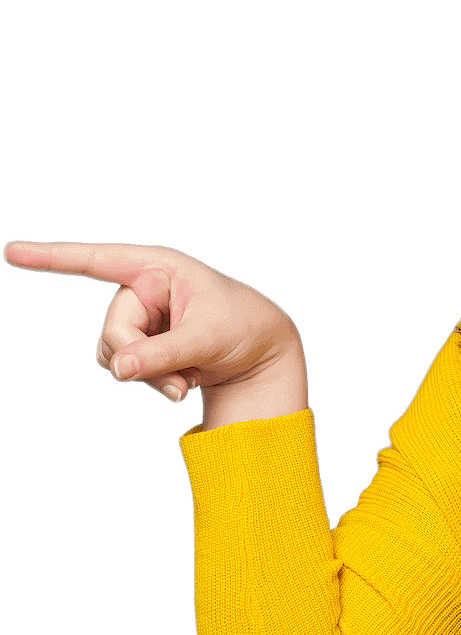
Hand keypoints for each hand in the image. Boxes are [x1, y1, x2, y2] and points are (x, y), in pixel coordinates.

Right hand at [3, 241, 306, 425]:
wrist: (262, 353)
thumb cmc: (244, 329)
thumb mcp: (207, 341)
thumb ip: (161, 354)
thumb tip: (117, 370)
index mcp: (160, 268)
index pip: (98, 261)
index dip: (53, 257)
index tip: (11, 252)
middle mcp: (145, 287)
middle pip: (113, 328)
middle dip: (139, 359)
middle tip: (180, 379)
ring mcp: (142, 316)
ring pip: (114, 353)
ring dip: (148, 376)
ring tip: (189, 381)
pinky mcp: (142, 341)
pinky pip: (125, 368)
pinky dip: (152, 382)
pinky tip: (185, 382)